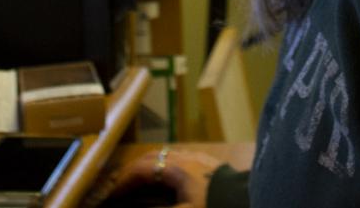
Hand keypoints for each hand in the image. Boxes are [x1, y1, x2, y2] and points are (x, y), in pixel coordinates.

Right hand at [87, 146, 225, 207]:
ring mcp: (198, 158)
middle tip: (122, 187)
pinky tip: (167, 180)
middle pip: (152, 157)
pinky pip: (180, 160)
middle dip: (133, 171)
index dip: (124, 182)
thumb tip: (138, 207)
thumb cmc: (214, 204)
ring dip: (150, 167)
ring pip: (166, 156)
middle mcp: (185, 157)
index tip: (111, 196)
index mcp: (176, 168)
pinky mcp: (209, 164)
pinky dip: (165, 168)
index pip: (141, 169)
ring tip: (141, 183)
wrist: (248, 197)